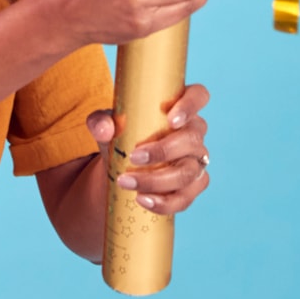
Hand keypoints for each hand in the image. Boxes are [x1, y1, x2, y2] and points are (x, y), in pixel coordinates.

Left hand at [86, 84, 210, 216]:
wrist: (122, 169)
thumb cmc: (121, 136)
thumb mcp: (106, 125)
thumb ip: (101, 121)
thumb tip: (105, 129)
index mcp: (179, 108)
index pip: (198, 96)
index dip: (191, 105)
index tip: (172, 120)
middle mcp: (193, 133)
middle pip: (191, 140)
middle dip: (163, 151)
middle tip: (134, 157)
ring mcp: (196, 161)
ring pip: (187, 172)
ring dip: (157, 180)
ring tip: (127, 183)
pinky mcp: (192, 187)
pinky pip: (185, 197)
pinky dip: (164, 202)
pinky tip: (142, 200)